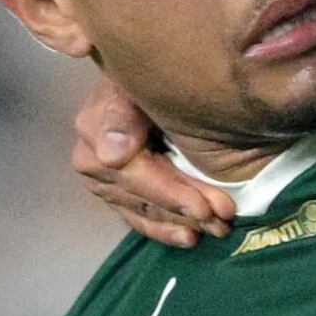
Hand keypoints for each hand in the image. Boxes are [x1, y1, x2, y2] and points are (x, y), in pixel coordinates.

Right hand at [75, 85, 230, 249]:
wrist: (166, 82)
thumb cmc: (164, 76)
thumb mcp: (143, 85)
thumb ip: (123, 114)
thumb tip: (110, 157)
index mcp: (97, 121)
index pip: (130, 169)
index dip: (167, 190)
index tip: (201, 207)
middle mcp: (92, 152)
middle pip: (139, 193)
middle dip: (183, 207)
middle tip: (222, 218)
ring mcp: (103, 177)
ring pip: (142, 209)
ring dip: (180, 221)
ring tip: (217, 228)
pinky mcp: (116, 194)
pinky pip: (138, 218)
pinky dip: (165, 230)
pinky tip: (189, 238)